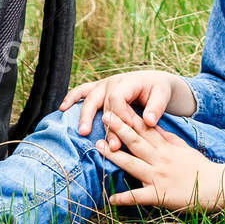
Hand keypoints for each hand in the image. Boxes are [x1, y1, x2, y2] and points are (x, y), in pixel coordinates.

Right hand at [59, 69, 195, 152]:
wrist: (153, 81)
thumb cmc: (158, 89)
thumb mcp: (162, 94)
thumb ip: (156, 107)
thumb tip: (149, 121)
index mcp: (128, 82)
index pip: (118, 99)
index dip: (121, 116)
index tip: (127, 132)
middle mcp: (112, 82)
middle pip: (102, 101)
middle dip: (104, 123)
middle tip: (109, 142)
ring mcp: (102, 85)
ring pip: (89, 98)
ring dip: (85, 115)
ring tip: (83, 132)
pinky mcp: (97, 89)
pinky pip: (80, 91)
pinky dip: (71, 98)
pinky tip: (62, 109)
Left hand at [98, 113, 224, 212]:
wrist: (217, 186)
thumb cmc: (200, 168)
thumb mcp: (184, 148)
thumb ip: (168, 138)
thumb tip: (154, 125)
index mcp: (166, 148)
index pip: (146, 129)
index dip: (131, 117)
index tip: (118, 106)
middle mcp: (161, 159)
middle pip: (137, 141)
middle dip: (119, 129)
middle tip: (105, 117)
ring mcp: (159, 177)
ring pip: (133, 164)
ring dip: (114, 156)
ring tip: (98, 148)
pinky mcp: (160, 195)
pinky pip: (140, 196)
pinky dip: (125, 198)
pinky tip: (111, 198)